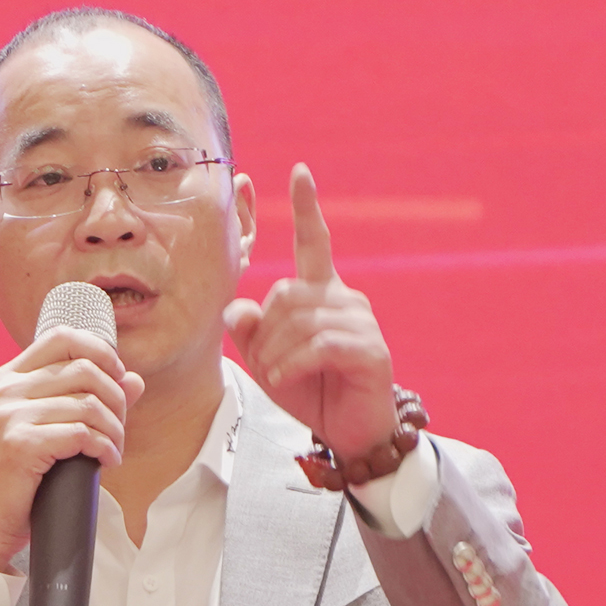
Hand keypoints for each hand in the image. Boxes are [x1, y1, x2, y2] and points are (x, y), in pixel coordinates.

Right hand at [0, 323, 135, 566]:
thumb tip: (135, 379)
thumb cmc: (21, 480)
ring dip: (114, 429)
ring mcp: (9, 415)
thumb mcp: (51, 430)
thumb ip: (87, 399)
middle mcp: (5, 389)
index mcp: (8, 378)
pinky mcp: (20, 444)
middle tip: (119, 428)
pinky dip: (104, 448)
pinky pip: (82, 433)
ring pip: (89, 404)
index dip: (100, 352)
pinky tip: (106, 462)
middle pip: (84, 369)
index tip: (118, 380)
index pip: (63, 337)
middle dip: (116, 399)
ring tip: (113, 450)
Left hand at [222, 164, 399, 462]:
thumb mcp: (267, 360)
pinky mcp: (370, 350)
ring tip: (275, 375)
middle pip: (286, 293)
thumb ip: (248, 332)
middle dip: (263, 331)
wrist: (349, 433)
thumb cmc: (311, 391)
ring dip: (275, 352)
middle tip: (263, 363)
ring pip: (300, 320)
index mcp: (322, 292)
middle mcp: (345, 299)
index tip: (299, 171)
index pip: (314, 241)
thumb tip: (235, 308)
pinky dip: (293, 363)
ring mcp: (362, 323)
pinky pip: (318, 345)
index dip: (306, 208)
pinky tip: (285, 378)